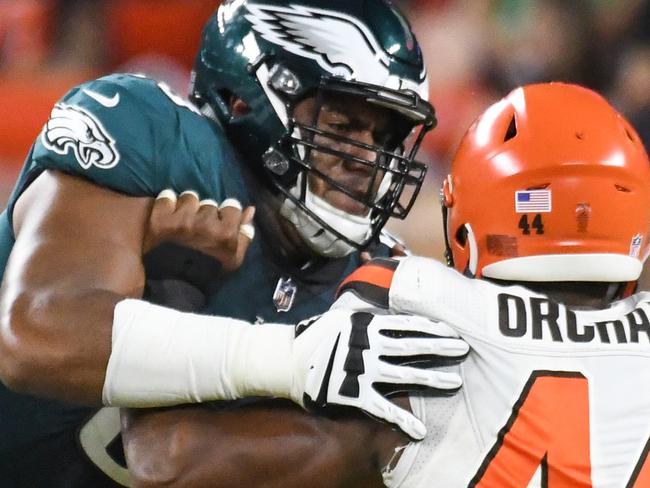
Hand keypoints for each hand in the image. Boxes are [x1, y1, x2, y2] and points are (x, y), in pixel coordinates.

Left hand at [145, 189, 255, 271]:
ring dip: (187, 207)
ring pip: (190, 198)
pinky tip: (167, 215)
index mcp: (225, 235)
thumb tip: (250, 210)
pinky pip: (167, 198)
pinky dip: (166, 204)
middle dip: (205, 213)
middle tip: (199, 226)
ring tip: (182, 220)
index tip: (220, 222)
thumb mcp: (232, 260)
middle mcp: (205, 225)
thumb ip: (244, 235)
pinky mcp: (160, 220)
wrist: (172, 288)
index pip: (232, 207)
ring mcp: (182, 222)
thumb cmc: (206, 274)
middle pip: (210, 203)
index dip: (226, 214)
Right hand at [290, 309, 468, 439]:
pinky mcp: (353, 394)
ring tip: (455, 382)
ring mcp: (362, 371)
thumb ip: (369, 314)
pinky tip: (419, 430)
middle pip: (411, 347)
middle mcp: (368, 346)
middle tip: (464, 348)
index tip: (452, 329)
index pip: (406, 324)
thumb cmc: (318, 334)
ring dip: (431, 378)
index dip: (431, 327)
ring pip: (403, 375)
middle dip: (440, 347)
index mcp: (366, 324)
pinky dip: (401, 419)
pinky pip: (381, 408)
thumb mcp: (344, 315)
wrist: (289, 360)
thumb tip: (393, 308)